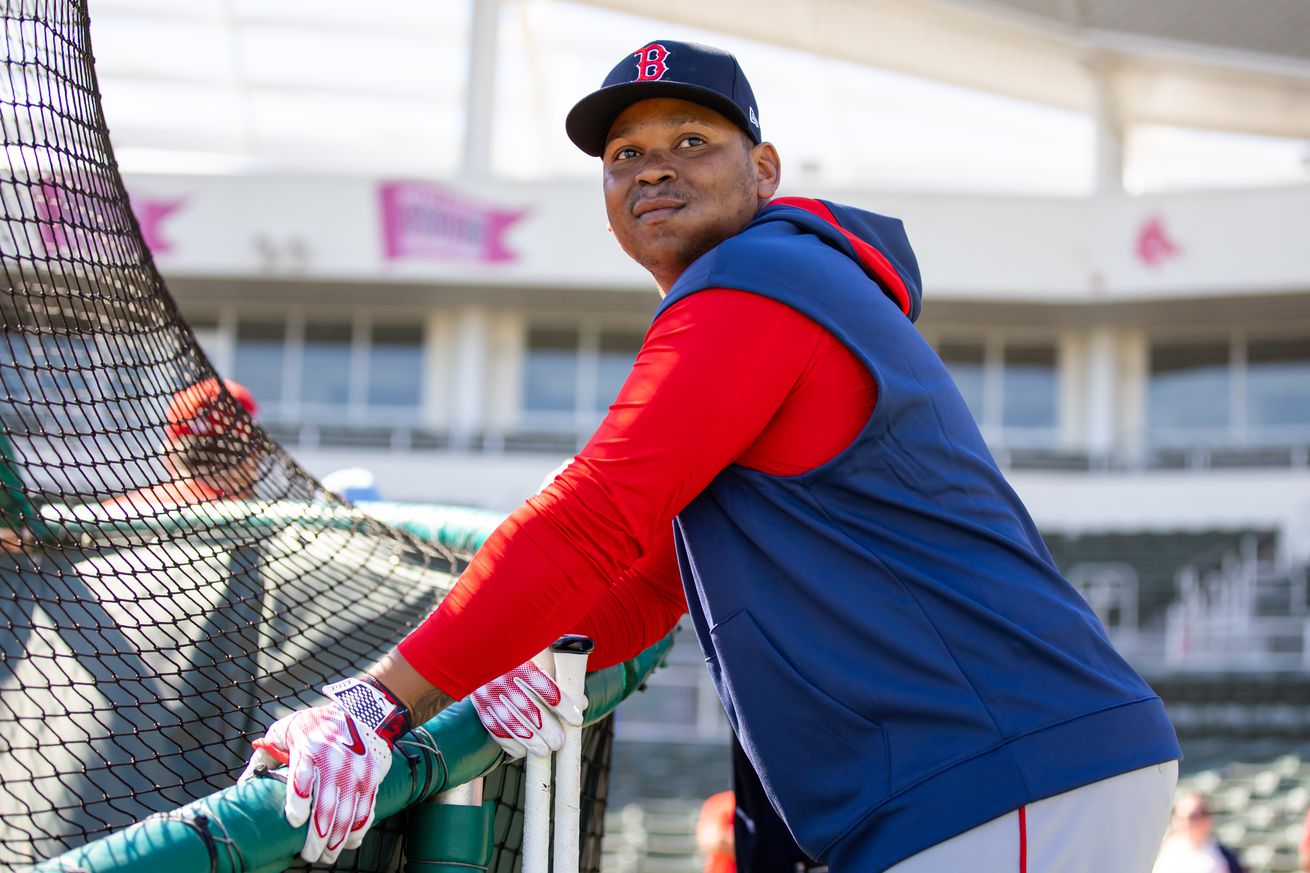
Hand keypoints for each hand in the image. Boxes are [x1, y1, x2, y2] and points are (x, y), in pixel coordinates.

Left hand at [240, 677, 410, 863]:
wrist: (362, 711)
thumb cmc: (313, 724)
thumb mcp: (284, 730)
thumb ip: (263, 757)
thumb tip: (243, 786)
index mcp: (308, 748)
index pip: (302, 776)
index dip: (300, 801)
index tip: (295, 822)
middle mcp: (334, 761)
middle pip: (327, 804)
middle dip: (318, 835)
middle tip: (309, 855)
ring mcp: (356, 770)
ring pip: (349, 812)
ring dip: (338, 839)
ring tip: (326, 856)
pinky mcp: (371, 777)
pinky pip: (367, 808)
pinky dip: (359, 828)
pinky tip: (350, 842)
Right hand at [470, 657, 584, 757]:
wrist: (481, 645)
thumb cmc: (522, 650)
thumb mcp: (542, 653)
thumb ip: (563, 677)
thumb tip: (582, 702)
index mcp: (520, 658)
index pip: (544, 684)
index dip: (563, 705)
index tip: (576, 719)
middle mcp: (503, 674)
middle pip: (528, 707)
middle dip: (547, 729)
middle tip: (560, 743)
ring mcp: (488, 689)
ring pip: (510, 720)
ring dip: (529, 740)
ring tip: (544, 751)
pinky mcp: (480, 701)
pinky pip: (492, 725)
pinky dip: (507, 741)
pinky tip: (520, 751)